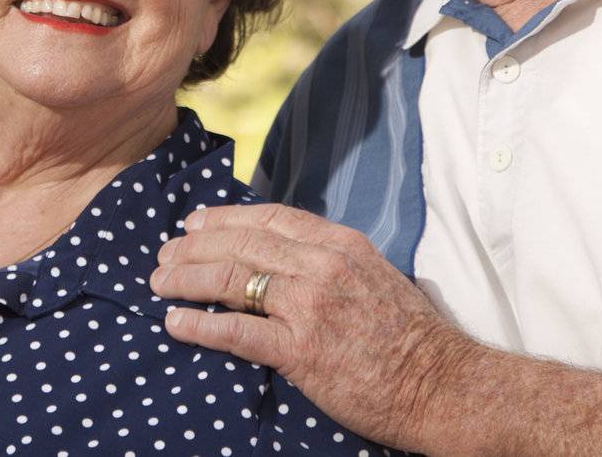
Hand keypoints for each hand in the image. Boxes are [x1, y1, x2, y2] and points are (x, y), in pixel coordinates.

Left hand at [149, 203, 476, 451]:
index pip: (268, 218)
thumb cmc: (410, 335)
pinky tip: (175, 324)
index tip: (195, 223)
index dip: (224, 218)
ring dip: (186, 279)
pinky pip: (236, 332)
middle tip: (164, 254)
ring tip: (160, 283)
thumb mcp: (373, 272)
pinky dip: (199, 326)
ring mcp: (309, 307)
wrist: (440, 383)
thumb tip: (285, 254)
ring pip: (230, 280)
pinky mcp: (301, 350)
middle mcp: (321, 266)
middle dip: (194, 247)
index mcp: (339, 244)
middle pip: (240, 244)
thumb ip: (330, 258)